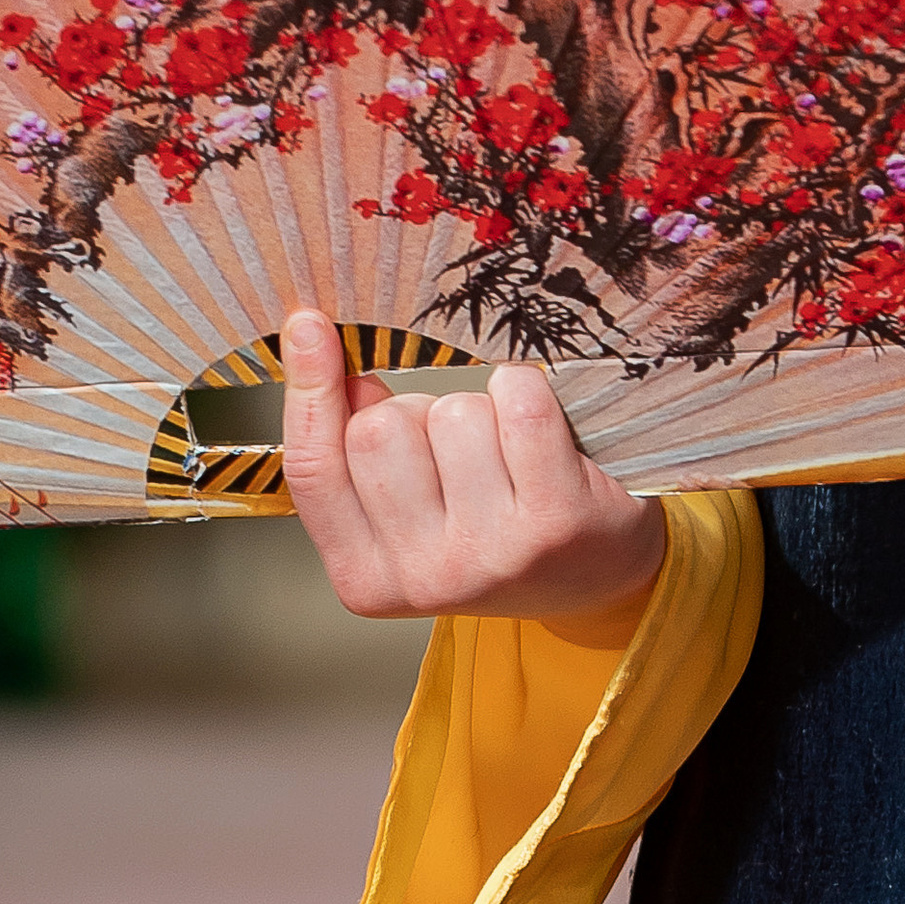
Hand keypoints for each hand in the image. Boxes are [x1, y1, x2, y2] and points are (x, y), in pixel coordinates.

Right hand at [280, 311, 667, 625]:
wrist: (597, 576)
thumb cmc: (494, 531)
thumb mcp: (409, 514)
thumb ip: (357, 457)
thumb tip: (332, 366)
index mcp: (366, 578)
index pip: (312, 471)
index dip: (306, 391)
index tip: (308, 325)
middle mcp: (424, 577)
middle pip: (380, 429)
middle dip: (418, 412)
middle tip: (460, 449)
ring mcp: (490, 551)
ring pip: (452, 413)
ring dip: (481, 411)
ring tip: (508, 454)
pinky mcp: (554, 521)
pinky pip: (518, 404)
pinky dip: (526, 390)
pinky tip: (543, 429)